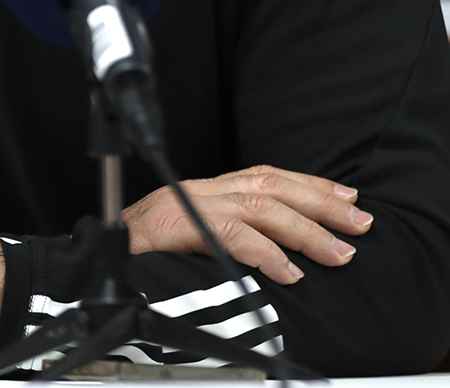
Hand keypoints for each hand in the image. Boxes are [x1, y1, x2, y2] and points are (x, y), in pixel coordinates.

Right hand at [122, 165, 372, 285]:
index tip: (347, 199)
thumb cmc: (139, 257)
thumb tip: (277, 255)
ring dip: (305, 231)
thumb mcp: (188, 242)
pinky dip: (265, 253)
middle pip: (269, 186)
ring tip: (338, 253)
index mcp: (204, 192)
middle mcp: (198, 191)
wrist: (89, 262)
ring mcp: (185, 206)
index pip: (265, 177)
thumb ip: (225, 239)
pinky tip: (290, 272)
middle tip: (360, 225)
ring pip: (258, 207)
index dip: (309, 186)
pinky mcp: (174, 226)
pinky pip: (229, 235)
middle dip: (321, 204)